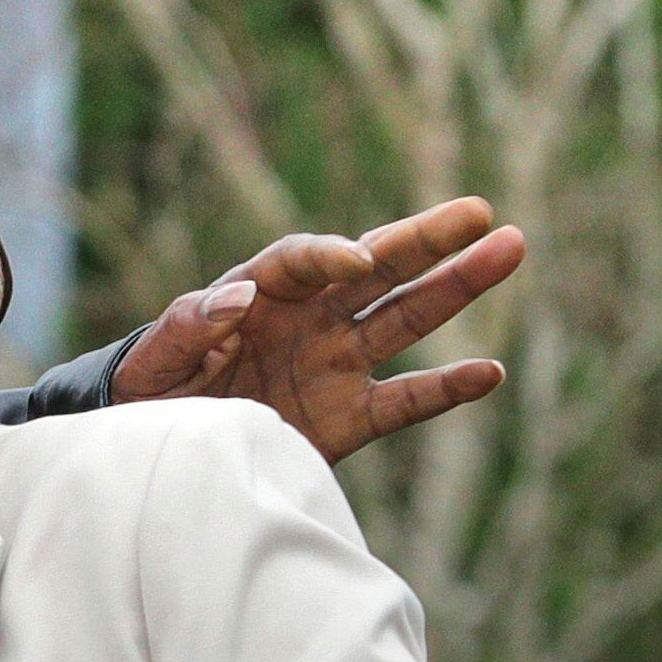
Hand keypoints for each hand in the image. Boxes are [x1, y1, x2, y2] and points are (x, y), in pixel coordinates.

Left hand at [110, 195, 523, 460]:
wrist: (159, 449)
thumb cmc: (151, 391)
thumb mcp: (152, 361)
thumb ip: (187, 326)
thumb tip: (238, 298)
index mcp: (259, 294)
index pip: (301, 261)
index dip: (329, 255)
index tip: (358, 259)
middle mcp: (308, 320)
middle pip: (374, 270)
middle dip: (423, 240)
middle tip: (478, 211)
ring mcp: (334, 364)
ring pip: (405, 319)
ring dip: (455, 287)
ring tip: (510, 248)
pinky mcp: (347, 416)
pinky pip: (404, 400)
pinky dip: (445, 389)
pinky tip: (490, 373)